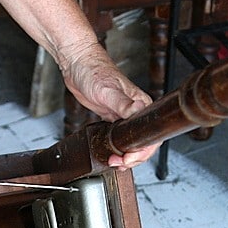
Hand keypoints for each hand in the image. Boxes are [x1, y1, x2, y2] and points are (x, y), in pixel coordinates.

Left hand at [58, 41, 158, 169]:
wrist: (77, 65)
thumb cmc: (93, 72)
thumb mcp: (108, 90)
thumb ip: (123, 103)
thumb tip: (138, 111)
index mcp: (141, 104)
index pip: (150, 134)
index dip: (142, 151)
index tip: (128, 157)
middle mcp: (136, 111)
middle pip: (143, 142)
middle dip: (134, 157)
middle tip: (118, 163)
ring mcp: (124, 115)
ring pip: (132, 142)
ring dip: (126, 156)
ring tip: (114, 162)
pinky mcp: (113, 117)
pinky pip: (120, 137)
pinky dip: (118, 149)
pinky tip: (111, 154)